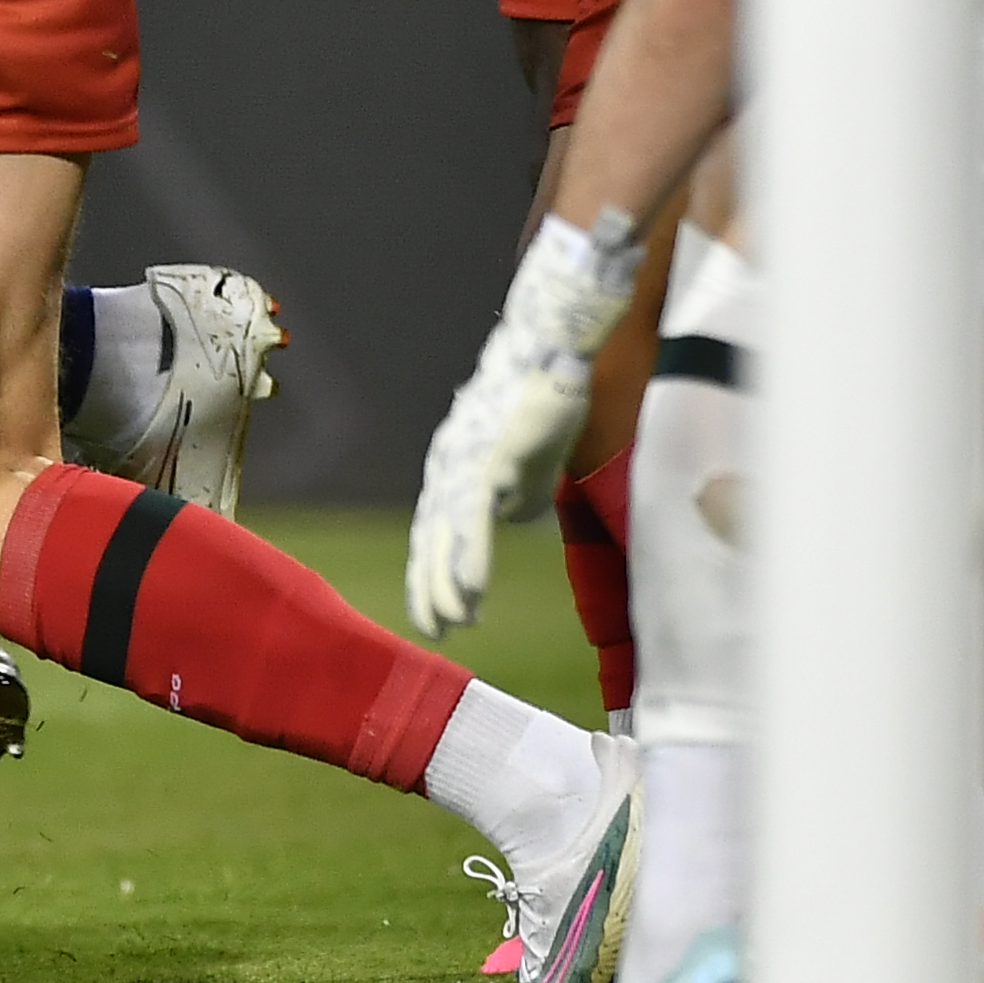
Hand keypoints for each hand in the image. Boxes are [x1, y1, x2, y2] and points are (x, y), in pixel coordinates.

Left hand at [401, 214, 645, 638]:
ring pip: (446, 535)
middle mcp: (448, 466)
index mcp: (453, 467)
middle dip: (429, 586)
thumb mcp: (527, 459)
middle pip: (431, 538)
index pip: (434, 530)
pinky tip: (470, 588)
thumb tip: (510, 518)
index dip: (433, 571)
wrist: (553, 353)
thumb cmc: (542, 402)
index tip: (437, 611)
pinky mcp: (488, 458)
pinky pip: (472, 517)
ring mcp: (464, 462)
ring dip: (447, 582)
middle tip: (434, 630)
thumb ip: (517, 490)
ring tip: (451, 621)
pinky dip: (469, 555)